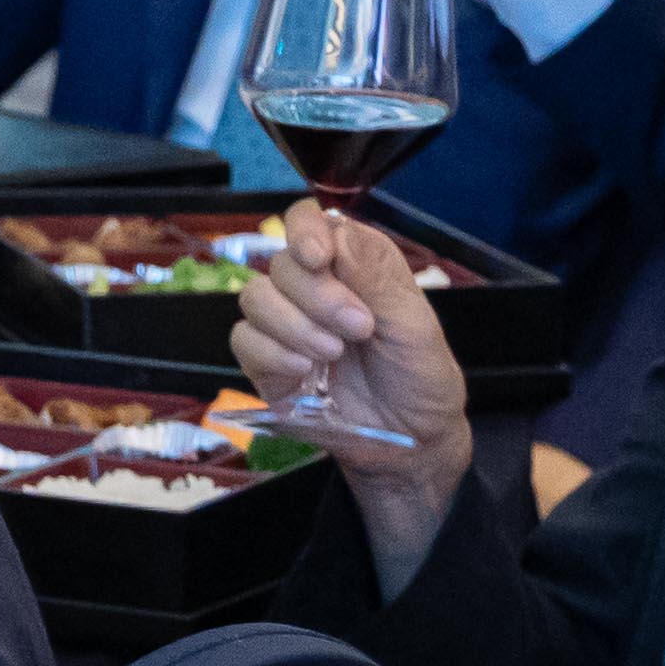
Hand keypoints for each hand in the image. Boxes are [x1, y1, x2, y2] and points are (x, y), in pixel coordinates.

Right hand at [230, 202, 475, 577]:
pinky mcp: (265, 363)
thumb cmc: (421, 380)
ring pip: (254, 298)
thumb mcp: (415, 326)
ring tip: (334, 355)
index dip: (303, 230)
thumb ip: (375, 278)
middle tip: (358, 328)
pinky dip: (273, 353)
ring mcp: (285, 325)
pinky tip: (305, 370)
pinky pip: (243, 340)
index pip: (309, 221)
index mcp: (352, 265)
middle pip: (280, 263)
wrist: (409, 444)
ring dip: (295, 326)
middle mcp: (313, 288)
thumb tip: (337, 233)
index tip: (317, 257)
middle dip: (317, 295)